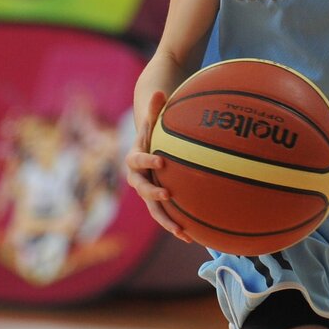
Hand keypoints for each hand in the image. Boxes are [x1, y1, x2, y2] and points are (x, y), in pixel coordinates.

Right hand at [124, 90, 192, 242]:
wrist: (146, 149)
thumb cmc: (153, 132)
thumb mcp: (153, 120)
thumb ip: (155, 109)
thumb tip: (160, 91)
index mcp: (134, 158)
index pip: (137, 160)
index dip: (147, 160)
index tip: (161, 160)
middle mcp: (137, 178)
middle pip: (142, 189)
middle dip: (153, 194)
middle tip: (167, 195)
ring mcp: (147, 192)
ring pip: (154, 210)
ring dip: (167, 220)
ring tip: (183, 231)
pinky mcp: (157, 202)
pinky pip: (166, 215)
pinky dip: (177, 225)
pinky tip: (193, 237)